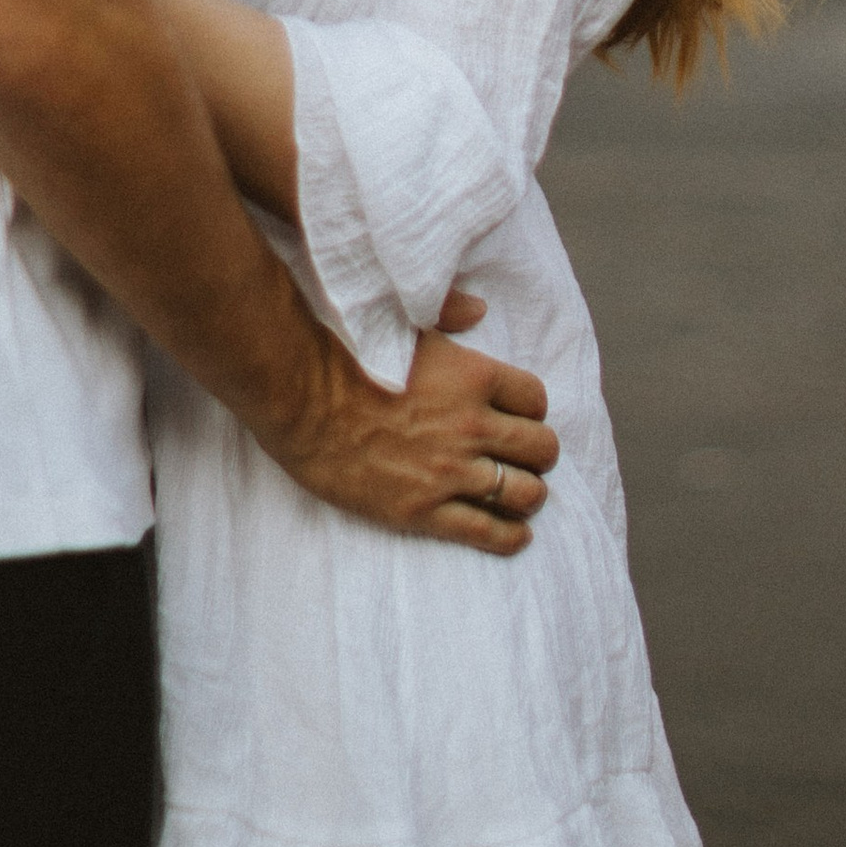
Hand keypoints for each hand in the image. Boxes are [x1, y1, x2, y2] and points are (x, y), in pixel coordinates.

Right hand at [271, 307, 558, 558]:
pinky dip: (511, 537)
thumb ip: (449, 312)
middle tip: (524, 458)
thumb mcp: (406, 324)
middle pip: (541, 449)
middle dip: (538, 454)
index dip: (531, 410)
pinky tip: (516, 534)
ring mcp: (450, 472)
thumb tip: (478, 309)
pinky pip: (488, 532)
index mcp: (474, 377)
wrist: (304, 404)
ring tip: (519, 494)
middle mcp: (472, 426)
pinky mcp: (425, 511)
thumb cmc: (351, 357)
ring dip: (528, 494)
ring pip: (524, 493)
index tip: (519, 417)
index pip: (536, 399)